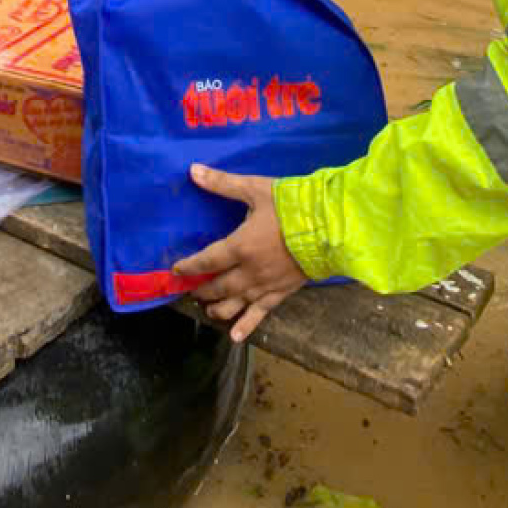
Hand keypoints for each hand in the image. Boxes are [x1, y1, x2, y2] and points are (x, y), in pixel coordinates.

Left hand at [171, 164, 306, 342]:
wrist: (330, 227)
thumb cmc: (292, 206)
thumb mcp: (255, 189)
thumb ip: (223, 183)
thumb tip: (193, 170)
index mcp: (239, 246)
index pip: (206, 261)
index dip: (189, 267)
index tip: (177, 271)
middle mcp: (249, 271)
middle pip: (218, 287)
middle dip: (203, 290)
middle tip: (193, 291)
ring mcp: (266, 285)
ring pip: (236, 304)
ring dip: (219, 308)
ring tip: (209, 310)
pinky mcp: (282, 292)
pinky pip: (261, 313)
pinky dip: (246, 325)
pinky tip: (235, 337)